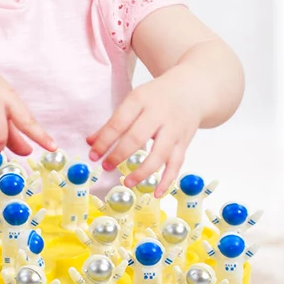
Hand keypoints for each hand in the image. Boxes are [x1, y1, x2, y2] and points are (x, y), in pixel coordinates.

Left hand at [86, 73, 200, 196]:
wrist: (192, 90)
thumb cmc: (157, 97)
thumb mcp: (134, 102)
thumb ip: (113, 123)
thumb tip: (90, 143)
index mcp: (141, 100)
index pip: (119, 123)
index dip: (104, 141)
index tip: (93, 155)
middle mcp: (159, 114)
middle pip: (137, 138)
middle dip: (119, 155)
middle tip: (106, 167)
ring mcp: (174, 129)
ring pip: (159, 154)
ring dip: (143, 172)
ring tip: (127, 183)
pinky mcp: (184, 142)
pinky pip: (176, 164)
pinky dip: (167, 180)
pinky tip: (156, 193)